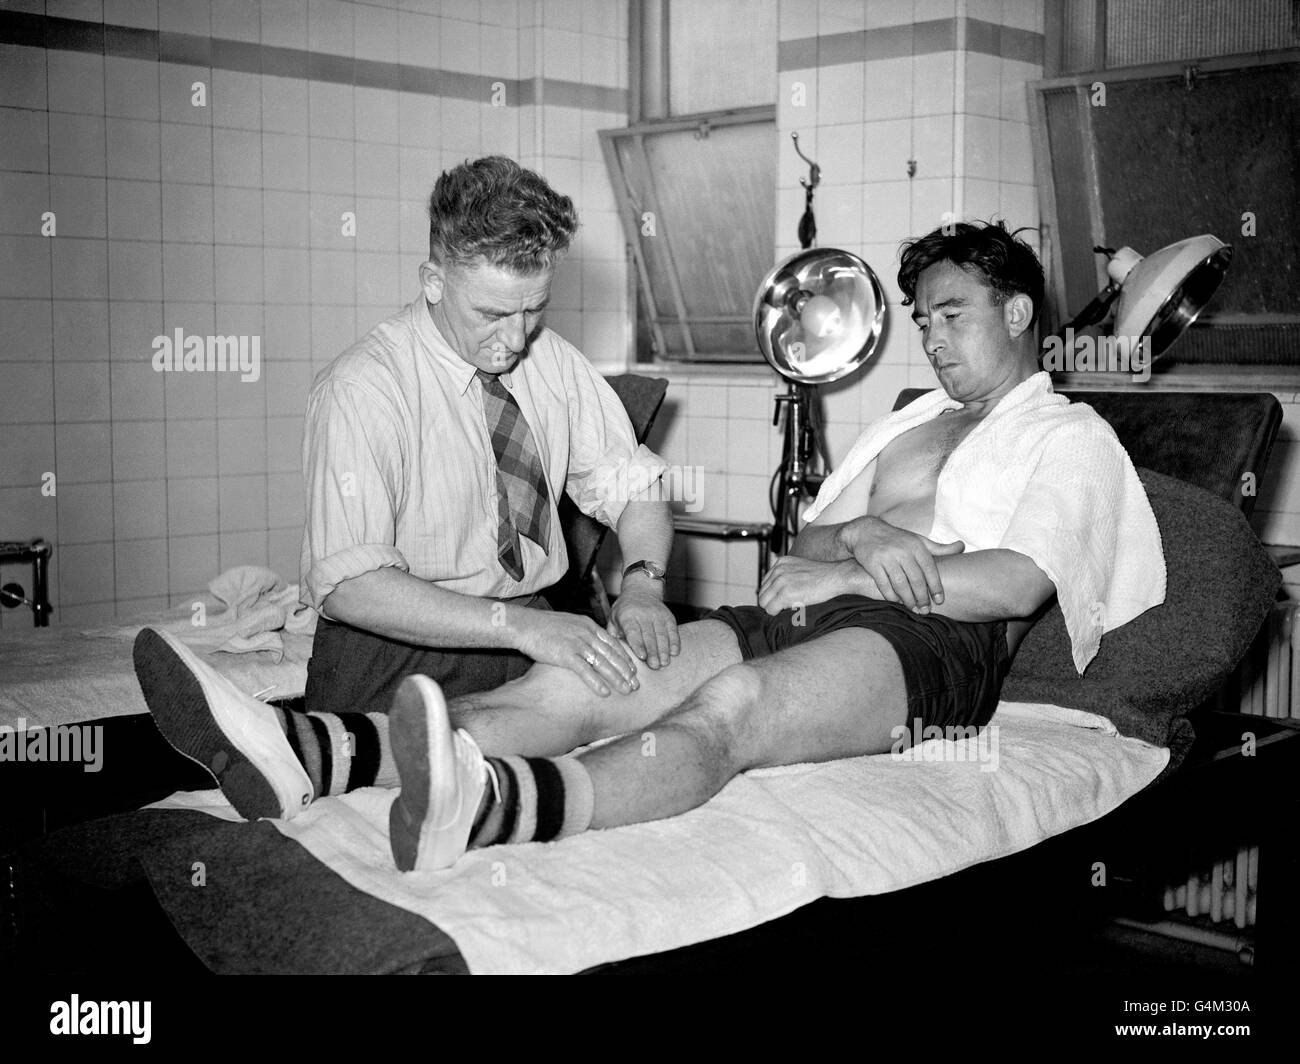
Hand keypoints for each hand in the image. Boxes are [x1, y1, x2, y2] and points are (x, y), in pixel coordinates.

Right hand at [511, 608, 639, 695]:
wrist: (524, 624)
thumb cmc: (543, 626)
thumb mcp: (568, 624)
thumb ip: (581, 633)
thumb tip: (590, 645)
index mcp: (588, 625)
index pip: (612, 643)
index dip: (624, 657)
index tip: (633, 669)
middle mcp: (586, 634)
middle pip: (612, 654)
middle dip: (626, 671)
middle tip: (636, 684)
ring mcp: (577, 644)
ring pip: (603, 663)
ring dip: (617, 678)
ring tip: (627, 690)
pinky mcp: (565, 654)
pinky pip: (585, 671)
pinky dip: (596, 682)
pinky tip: (605, 692)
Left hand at [608, 586, 679, 668]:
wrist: (641, 591)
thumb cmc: (625, 611)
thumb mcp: (614, 619)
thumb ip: (614, 634)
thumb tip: (615, 651)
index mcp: (627, 616)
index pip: (633, 631)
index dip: (638, 644)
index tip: (642, 656)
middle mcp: (643, 614)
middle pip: (649, 635)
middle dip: (653, 652)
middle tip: (655, 666)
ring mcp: (658, 615)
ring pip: (662, 634)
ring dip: (664, 650)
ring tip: (664, 663)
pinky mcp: (668, 616)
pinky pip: (673, 630)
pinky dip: (674, 642)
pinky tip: (674, 652)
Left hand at [758, 556, 869, 615]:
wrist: (838, 576)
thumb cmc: (824, 576)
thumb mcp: (801, 569)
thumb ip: (787, 576)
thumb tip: (776, 592)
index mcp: (781, 563)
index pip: (765, 584)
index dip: (773, 595)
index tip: (782, 601)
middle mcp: (778, 570)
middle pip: (762, 593)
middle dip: (771, 602)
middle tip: (785, 608)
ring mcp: (781, 581)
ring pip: (764, 603)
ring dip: (774, 609)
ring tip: (789, 609)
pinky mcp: (785, 593)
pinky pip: (771, 610)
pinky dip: (778, 614)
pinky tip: (791, 610)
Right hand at [836, 516, 963, 610]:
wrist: (866, 531)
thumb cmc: (897, 539)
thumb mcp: (918, 540)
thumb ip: (939, 548)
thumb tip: (962, 547)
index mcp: (916, 546)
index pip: (930, 569)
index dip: (936, 586)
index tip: (939, 600)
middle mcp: (902, 551)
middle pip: (916, 579)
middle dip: (922, 597)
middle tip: (925, 609)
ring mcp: (887, 557)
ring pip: (900, 584)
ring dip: (908, 599)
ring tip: (913, 608)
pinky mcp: (872, 564)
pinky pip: (884, 584)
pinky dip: (891, 596)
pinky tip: (896, 602)